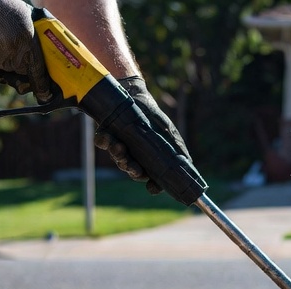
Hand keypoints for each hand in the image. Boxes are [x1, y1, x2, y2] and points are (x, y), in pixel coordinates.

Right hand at [0, 0, 50, 100]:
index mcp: (28, 41)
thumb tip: (40, 64)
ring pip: (0, 68)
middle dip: (15, 65)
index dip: (41, 86)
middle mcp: (14, 52)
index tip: (44, 96)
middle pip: (18, 72)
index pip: (38, 71)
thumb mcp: (26, 19)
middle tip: (8, 45)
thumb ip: (32, 40)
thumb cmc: (2, 6)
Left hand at [95, 76, 191, 194]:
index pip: (151, 179)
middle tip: (134, 168)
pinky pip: (102, 142)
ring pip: (117, 158)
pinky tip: (108, 137)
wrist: (138, 98)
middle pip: (132, 170)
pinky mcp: (106, 135)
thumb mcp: (171, 135)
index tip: (152, 187)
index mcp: (149, 162)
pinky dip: (104, 141)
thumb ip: (179, 152)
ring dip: (119, 156)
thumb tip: (189, 166)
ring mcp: (119, 148)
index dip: (153, 186)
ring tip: (121, 148)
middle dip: (132, 170)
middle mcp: (134, 158)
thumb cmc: (156, 120)